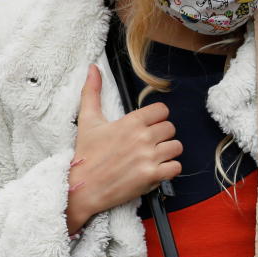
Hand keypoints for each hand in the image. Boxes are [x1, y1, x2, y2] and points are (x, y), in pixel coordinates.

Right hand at [65, 65, 181, 232]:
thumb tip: (92, 68)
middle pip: (170, 128)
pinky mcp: (152, 176)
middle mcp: (142, 138)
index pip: (162, 110)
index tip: (148, 125)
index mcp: (130, 122)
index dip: (157, 117)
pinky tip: (156, 169)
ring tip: (153, 156)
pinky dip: (169, 169)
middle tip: (148, 143)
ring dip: (167, 152)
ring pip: (176, 147)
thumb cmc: (85, 154)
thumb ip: (92, 92)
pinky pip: (176, 167)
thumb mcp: (88, 121)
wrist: (81, 188)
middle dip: (161, 135)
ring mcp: (148, 158)